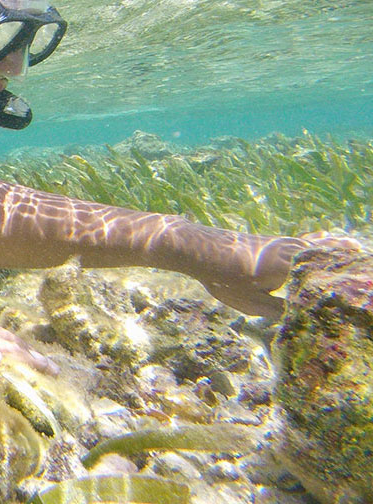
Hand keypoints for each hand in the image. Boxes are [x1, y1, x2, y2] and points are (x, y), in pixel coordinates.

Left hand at [202, 230, 362, 317]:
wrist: (200, 250)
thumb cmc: (225, 279)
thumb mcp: (255, 304)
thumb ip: (283, 312)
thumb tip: (306, 320)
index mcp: (292, 267)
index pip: (327, 276)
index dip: (343, 283)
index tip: (360, 290)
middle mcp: (294, 251)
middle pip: (330, 259)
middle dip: (347, 268)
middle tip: (365, 272)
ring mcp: (286, 243)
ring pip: (321, 247)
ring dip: (338, 254)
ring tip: (360, 254)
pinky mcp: (277, 242)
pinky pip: (307, 241)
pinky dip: (323, 242)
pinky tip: (330, 236)